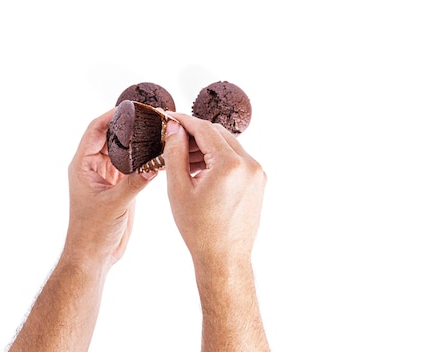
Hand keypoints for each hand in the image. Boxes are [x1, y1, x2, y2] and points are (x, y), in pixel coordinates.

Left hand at [64, 108, 156, 267]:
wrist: (93, 256)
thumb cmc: (92, 232)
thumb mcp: (114, 205)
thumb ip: (135, 183)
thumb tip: (155, 164)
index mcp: (83, 166)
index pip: (95, 131)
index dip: (110, 116)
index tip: (130, 107)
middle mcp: (93, 167)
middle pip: (111, 137)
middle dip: (129, 126)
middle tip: (150, 117)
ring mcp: (106, 177)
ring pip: (123, 151)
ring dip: (137, 142)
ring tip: (157, 132)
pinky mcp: (119, 187)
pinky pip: (131, 167)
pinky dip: (143, 159)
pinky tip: (158, 154)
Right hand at [162, 112, 266, 263]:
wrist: (224, 258)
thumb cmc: (199, 229)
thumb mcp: (178, 189)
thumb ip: (175, 153)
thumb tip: (176, 128)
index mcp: (229, 165)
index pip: (204, 129)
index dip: (184, 121)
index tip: (169, 118)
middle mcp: (249, 164)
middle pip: (218, 134)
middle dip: (195, 133)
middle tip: (173, 139)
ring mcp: (257, 173)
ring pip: (228, 146)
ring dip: (206, 146)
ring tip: (183, 158)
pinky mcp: (259, 181)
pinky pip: (237, 159)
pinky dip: (218, 158)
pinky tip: (200, 170)